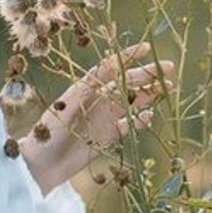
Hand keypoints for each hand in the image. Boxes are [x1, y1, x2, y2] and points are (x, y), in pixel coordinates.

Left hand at [22, 43, 173, 191]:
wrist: (41, 165)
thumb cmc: (46, 133)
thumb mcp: (64, 107)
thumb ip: (85, 90)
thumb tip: (103, 72)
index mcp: (87, 88)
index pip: (112, 66)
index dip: (130, 56)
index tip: (148, 48)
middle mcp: (98, 100)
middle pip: (127, 83)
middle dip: (148, 74)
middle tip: (169, 68)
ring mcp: (105, 118)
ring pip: (133, 102)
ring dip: (150, 94)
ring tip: (168, 88)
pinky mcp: (108, 137)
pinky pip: (130, 125)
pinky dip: (141, 120)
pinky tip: (151, 115)